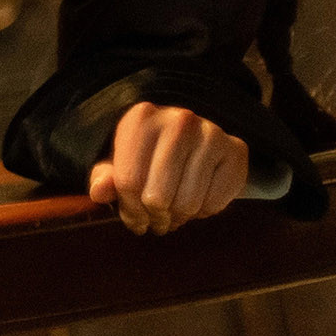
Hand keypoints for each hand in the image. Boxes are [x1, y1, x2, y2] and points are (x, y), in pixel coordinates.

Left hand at [87, 102, 246, 237]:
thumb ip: (105, 178)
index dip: (129, 210)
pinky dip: (204, 211)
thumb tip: (99, 191)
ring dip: (178, 217)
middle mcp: (178, 119)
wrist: (196, 143)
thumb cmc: (149, 158)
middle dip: (154, 216)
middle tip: (156, 218)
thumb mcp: (120, 165)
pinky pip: (215, 203)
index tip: (134, 217)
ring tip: (174, 211)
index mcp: (141, 118)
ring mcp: (210, 132)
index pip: (127, 181)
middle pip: (157, 196)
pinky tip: (198, 198)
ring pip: (187, 204)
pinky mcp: (236, 150)